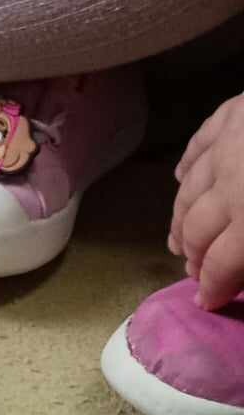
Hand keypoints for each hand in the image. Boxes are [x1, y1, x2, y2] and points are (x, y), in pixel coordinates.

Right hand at [171, 93, 243, 308]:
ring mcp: (227, 145)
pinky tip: (182, 179)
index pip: (220, 266)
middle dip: (194, 257)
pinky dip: (187, 166)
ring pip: (188, 191)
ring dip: (180, 219)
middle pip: (196, 230)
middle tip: (197, 271)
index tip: (209, 302)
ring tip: (180, 239)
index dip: (213, 288)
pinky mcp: (233, 112)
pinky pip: (198, 144)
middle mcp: (229, 186)